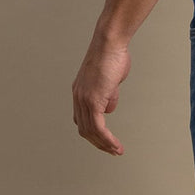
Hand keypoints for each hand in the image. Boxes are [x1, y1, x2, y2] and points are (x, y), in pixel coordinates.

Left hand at [72, 34, 131, 155]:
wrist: (109, 43)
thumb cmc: (113, 56)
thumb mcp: (110, 80)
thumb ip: (108, 95)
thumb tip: (108, 109)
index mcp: (80, 92)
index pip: (82, 119)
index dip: (93, 132)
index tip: (105, 140)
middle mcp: (78, 97)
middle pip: (84, 129)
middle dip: (98, 143)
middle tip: (112, 150)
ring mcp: (83, 99)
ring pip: (90, 131)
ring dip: (104, 144)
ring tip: (116, 151)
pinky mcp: (92, 100)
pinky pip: (98, 127)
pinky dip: (106, 139)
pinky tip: (114, 145)